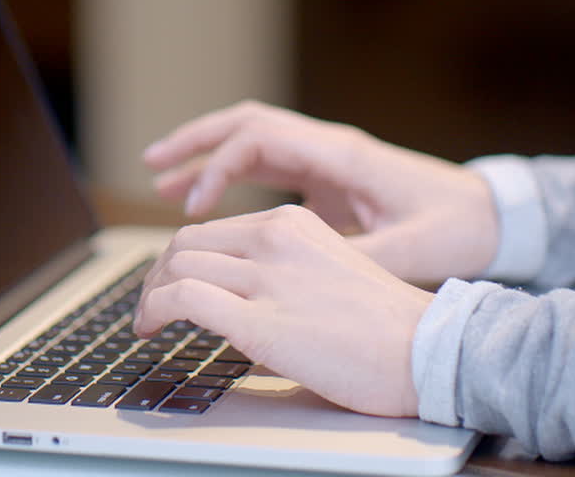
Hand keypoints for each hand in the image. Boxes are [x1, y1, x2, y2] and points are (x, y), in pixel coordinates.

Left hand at [134, 204, 432, 416]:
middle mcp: (275, 240)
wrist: (428, 351)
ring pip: (176, 265)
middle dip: (157, 276)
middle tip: (150, 306)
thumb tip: (245, 301)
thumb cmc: (391, 329)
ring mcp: (266, 277)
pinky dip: (153, 310)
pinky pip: (182, 299)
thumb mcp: (332, 273)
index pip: (214, 232)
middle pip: (186, 243)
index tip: (171, 286)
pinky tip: (151, 329)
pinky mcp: (258, 319)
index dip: (181, 260)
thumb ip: (288, 275)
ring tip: (146, 322)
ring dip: (149, 295)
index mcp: (294, 225)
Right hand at [143, 100, 498, 283]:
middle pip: (247, 124)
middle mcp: (330, 148)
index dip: (219, 167)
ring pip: (253, 138)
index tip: (194, 208)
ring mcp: (328, 159)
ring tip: (160, 175)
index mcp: (343, 156)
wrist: (495, 216)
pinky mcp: (330, 178)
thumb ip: (352, 260)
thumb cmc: (457, 229)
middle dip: (196, 141)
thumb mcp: (408, 251)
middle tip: (151, 163)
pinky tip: (209, 200)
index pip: (261, 139)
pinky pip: (268, 162)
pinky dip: (232, 172)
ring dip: (208, 152)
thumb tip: (295, 277)